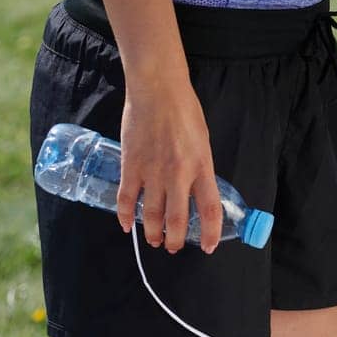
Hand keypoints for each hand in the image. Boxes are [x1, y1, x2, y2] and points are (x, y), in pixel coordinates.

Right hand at [117, 78, 223, 253]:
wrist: (158, 90)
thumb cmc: (185, 110)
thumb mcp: (202, 140)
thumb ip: (199, 167)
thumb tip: (195, 190)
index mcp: (201, 166)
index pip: (209, 209)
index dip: (210, 233)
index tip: (208, 246)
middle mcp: (178, 174)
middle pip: (177, 221)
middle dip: (175, 241)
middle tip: (172, 246)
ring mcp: (153, 172)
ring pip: (152, 216)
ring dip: (153, 233)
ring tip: (154, 240)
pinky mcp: (131, 166)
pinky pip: (127, 200)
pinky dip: (126, 216)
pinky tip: (128, 225)